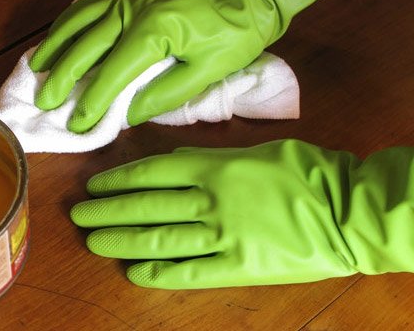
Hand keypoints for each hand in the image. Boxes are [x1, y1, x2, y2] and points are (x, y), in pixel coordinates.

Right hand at [30, 0, 271, 132]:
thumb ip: (162, 95)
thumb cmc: (230, 39)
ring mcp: (128, 0)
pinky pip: (90, 5)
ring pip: (80, 21)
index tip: (78, 124)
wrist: (242, 2)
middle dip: (64, 77)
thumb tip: (125, 114)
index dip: (93, 100)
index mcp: (155, 31)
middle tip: (46, 102)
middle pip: (88, 46)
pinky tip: (57, 35)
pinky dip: (69, 20)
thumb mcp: (204, 74)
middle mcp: (134, 11)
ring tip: (36, 67)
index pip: (114, 72)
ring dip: (56, 44)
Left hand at [70, 140, 413, 288]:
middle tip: (78, 215)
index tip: (94, 186)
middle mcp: (208, 200)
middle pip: (144, 206)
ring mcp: (220, 235)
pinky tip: (133, 271)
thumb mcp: (252, 150)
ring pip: (157, 238)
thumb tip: (172, 163)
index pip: (149, 173)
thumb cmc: (303, 171)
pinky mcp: (236, 266)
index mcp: (213, 167)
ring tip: (93, 241)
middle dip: (106, 211)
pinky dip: (157, 272)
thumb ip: (208, 157)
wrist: (346, 209)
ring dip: (120, 240)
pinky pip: (187, 271)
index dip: (116, 180)